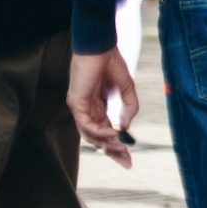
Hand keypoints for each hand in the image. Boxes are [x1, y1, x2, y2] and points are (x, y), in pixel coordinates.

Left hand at [67, 51, 138, 168]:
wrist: (100, 46)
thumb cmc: (111, 62)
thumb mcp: (127, 87)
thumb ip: (130, 106)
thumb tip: (126, 126)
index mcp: (98, 107)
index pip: (106, 131)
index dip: (117, 146)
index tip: (129, 159)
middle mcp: (87, 110)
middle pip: (97, 138)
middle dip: (112, 151)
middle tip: (127, 161)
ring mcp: (80, 107)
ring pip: (90, 135)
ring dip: (106, 143)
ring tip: (120, 146)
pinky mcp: (76, 102)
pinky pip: (86, 124)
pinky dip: (99, 131)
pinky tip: (113, 132)